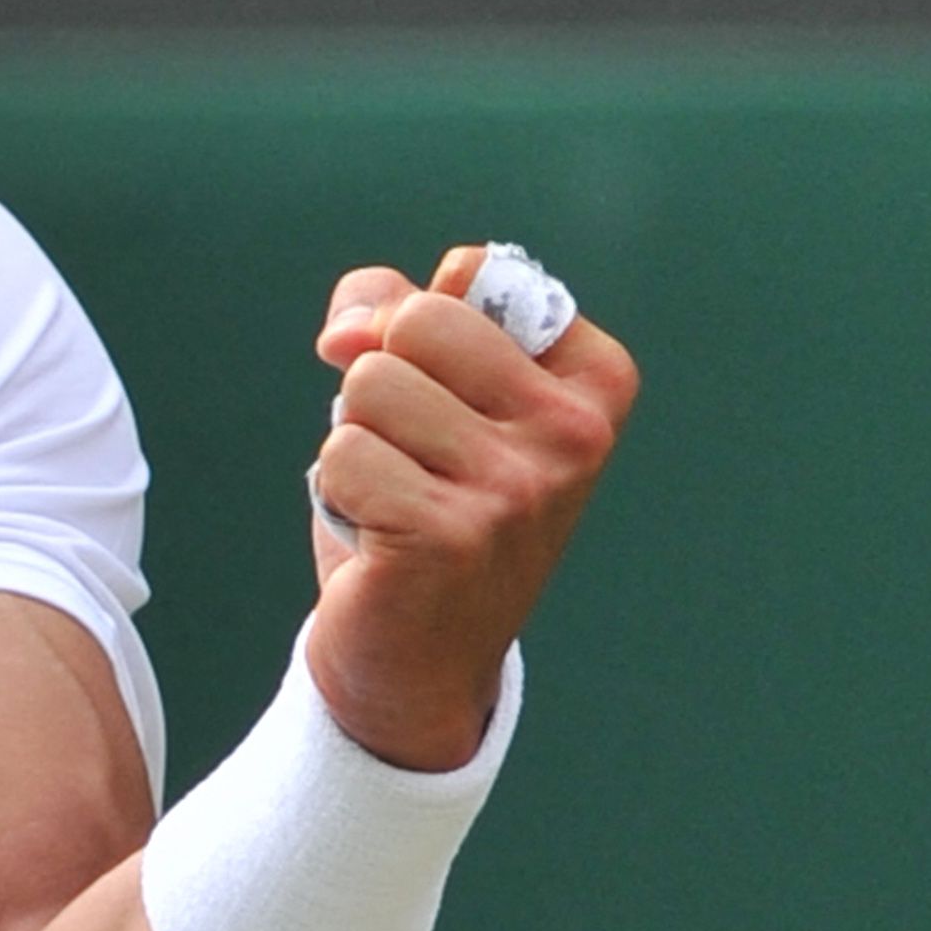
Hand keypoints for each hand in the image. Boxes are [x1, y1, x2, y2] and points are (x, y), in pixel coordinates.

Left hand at [304, 246, 638, 769]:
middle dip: (382, 378)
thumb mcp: (426, 384)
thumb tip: (346, 332)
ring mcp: (517, 489)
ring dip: (358, 441)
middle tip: (414, 453)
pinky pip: (341, 453)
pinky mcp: (448, 536)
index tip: (448, 394)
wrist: (420, 658)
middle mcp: (573, 434)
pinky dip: (338, 491)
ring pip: (368, 385)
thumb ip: (389, 309)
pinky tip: (379, 536)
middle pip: (416, 321)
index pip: (472, 272)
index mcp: (592, 382)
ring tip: (398, 497)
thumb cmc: (423, 502)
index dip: (419, 323)